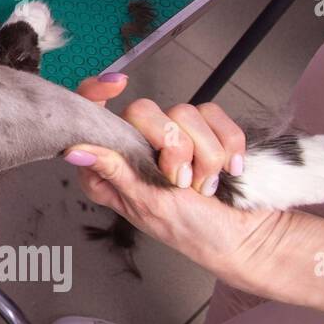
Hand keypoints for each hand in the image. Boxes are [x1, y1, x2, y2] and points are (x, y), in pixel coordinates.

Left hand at [65, 74, 262, 278]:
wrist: (248, 239)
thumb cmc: (192, 231)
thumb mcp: (146, 204)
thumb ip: (113, 171)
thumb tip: (75, 150)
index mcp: (111, 166)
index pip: (93, 116)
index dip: (97, 91)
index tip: (118, 85)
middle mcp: (138, 147)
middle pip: (144, 110)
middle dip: (173, 145)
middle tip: (182, 179)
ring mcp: (173, 138)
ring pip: (185, 112)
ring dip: (206, 154)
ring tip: (205, 184)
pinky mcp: (207, 131)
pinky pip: (214, 115)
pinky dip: (227, 145)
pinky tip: (228, 170)